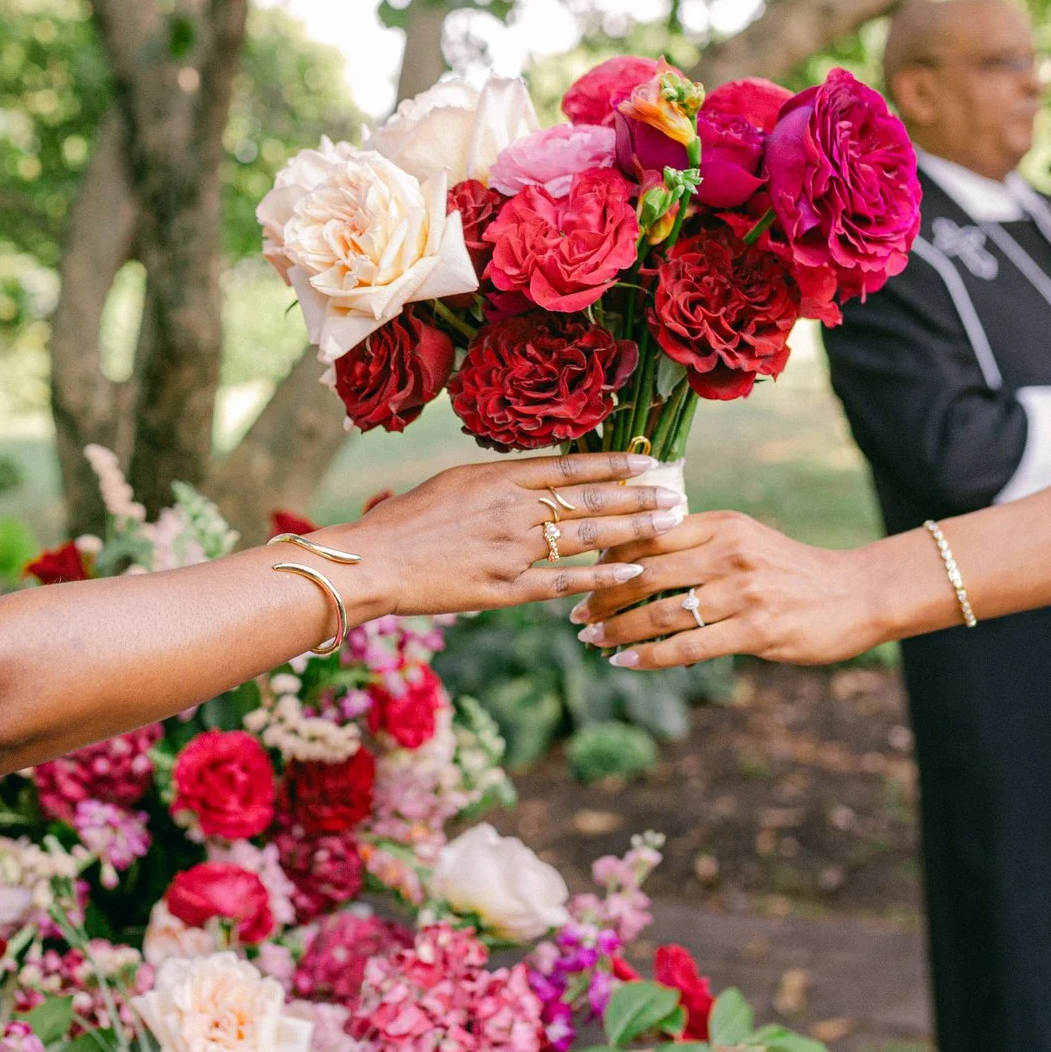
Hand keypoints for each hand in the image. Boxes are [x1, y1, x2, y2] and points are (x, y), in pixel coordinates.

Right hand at [338, 453, 680, 620]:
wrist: (373, 561)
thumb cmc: (405, 520)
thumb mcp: (454, 482)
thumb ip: (500, 482)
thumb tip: (540, 476)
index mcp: (498, 478)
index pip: (571, 467)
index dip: (615, 464)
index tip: (649, 462)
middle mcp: (512, 510)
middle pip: (589, 501)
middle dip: (638, 499)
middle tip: (677, 497)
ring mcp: (511, 551)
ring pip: (586, 539)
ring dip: (632, 532)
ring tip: (668, 527)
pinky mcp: (504, 589)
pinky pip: (562, 582)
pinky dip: (600, 578)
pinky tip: (630, 573)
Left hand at [567, 508, 881, 668]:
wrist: (856, 595)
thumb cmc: (791, 571)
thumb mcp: (746, 540)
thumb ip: (699, 544)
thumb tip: (636, 560)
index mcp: (723, 524)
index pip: (648, 534)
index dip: (608, 555)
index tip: (583, 573)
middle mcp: (729, 551)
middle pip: (645, 572)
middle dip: (602, 595)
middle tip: (574, 612)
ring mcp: (742, 591)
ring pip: (660, 612)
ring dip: (617, 629)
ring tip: (592, 639)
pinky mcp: (755, 629)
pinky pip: (687, 646)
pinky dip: (648, 656)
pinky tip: (625, 662)